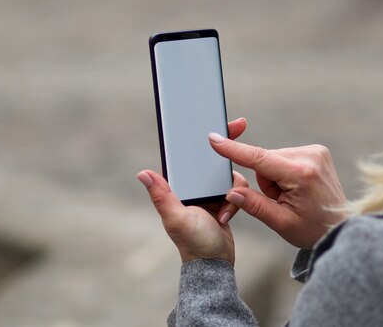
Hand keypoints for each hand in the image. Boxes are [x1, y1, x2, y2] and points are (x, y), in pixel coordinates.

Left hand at [136, 118, 248, 263]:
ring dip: (231, 187)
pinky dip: (237, 198)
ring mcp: (206, 192)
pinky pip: (235, 187)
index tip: (212, 118)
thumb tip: (142, 173)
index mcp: (177, 185)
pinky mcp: (221, 200)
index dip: (198, 135)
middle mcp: (190, 185)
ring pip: (226, 173)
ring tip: (224, 209)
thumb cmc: (193, 242)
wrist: (214, 263)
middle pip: (208, 157)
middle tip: (240, 123)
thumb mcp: (176, 219)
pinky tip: (227, 216)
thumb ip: (162, 196)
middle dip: (225, 143)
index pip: (187, 154)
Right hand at [208, 133, 347, 248]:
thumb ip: (254, 205)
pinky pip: (284, 157)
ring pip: (273, 159)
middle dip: (266, 181)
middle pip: (264, 161)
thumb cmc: (312, 229)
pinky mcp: (317, 150)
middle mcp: (310, 156)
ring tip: (293, 196)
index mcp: (300, 174)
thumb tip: (230, 192)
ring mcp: (316, 151)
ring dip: (275, 177)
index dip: (234, 150)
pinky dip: (284, 172)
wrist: (340, 226)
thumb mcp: (280, 222)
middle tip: (282, 201)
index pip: (258, 158)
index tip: (214, 139)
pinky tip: (299, 188)